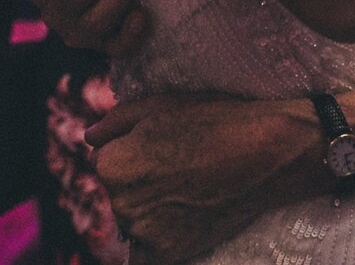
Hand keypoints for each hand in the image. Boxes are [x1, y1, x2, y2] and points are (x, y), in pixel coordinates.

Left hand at [87, 92, 319, 264]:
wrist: (267, 153)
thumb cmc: (215, 119)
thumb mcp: (161, 105)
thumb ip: (116, 122)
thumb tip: (88, 138)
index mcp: (111, 165)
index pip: (111, 162)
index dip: (140, 151)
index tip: (171, 146)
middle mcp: (121, 203)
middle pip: (124, 193)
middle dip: (145, 182)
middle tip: (185, 167)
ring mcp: (145, 232)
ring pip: (140, 219)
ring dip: (157, 208)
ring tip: (195, 187)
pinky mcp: (170, 252)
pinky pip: (157, 243)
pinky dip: (172, 231)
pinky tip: (197, 209)